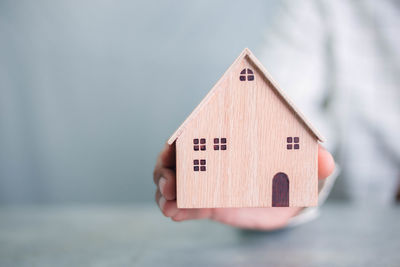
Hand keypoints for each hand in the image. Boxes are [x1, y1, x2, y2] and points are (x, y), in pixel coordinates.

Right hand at [153, 143, 334, 229]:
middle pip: (178, 158)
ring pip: (176, 182)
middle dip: (166, 166)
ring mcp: (207, 182)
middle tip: (168, 180)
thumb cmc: (291, 173)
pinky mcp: (207, 204)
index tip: (174, 144)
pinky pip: (186, 206)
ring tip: (168, 203)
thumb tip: (326, 160)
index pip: (201, 132)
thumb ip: (316, 163)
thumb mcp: (305, 168)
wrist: (286, 202)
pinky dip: (176, 209)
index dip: (183, 137)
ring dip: (166, 191)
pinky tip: (173, 213)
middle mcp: (213, 159)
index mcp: (230, 142)